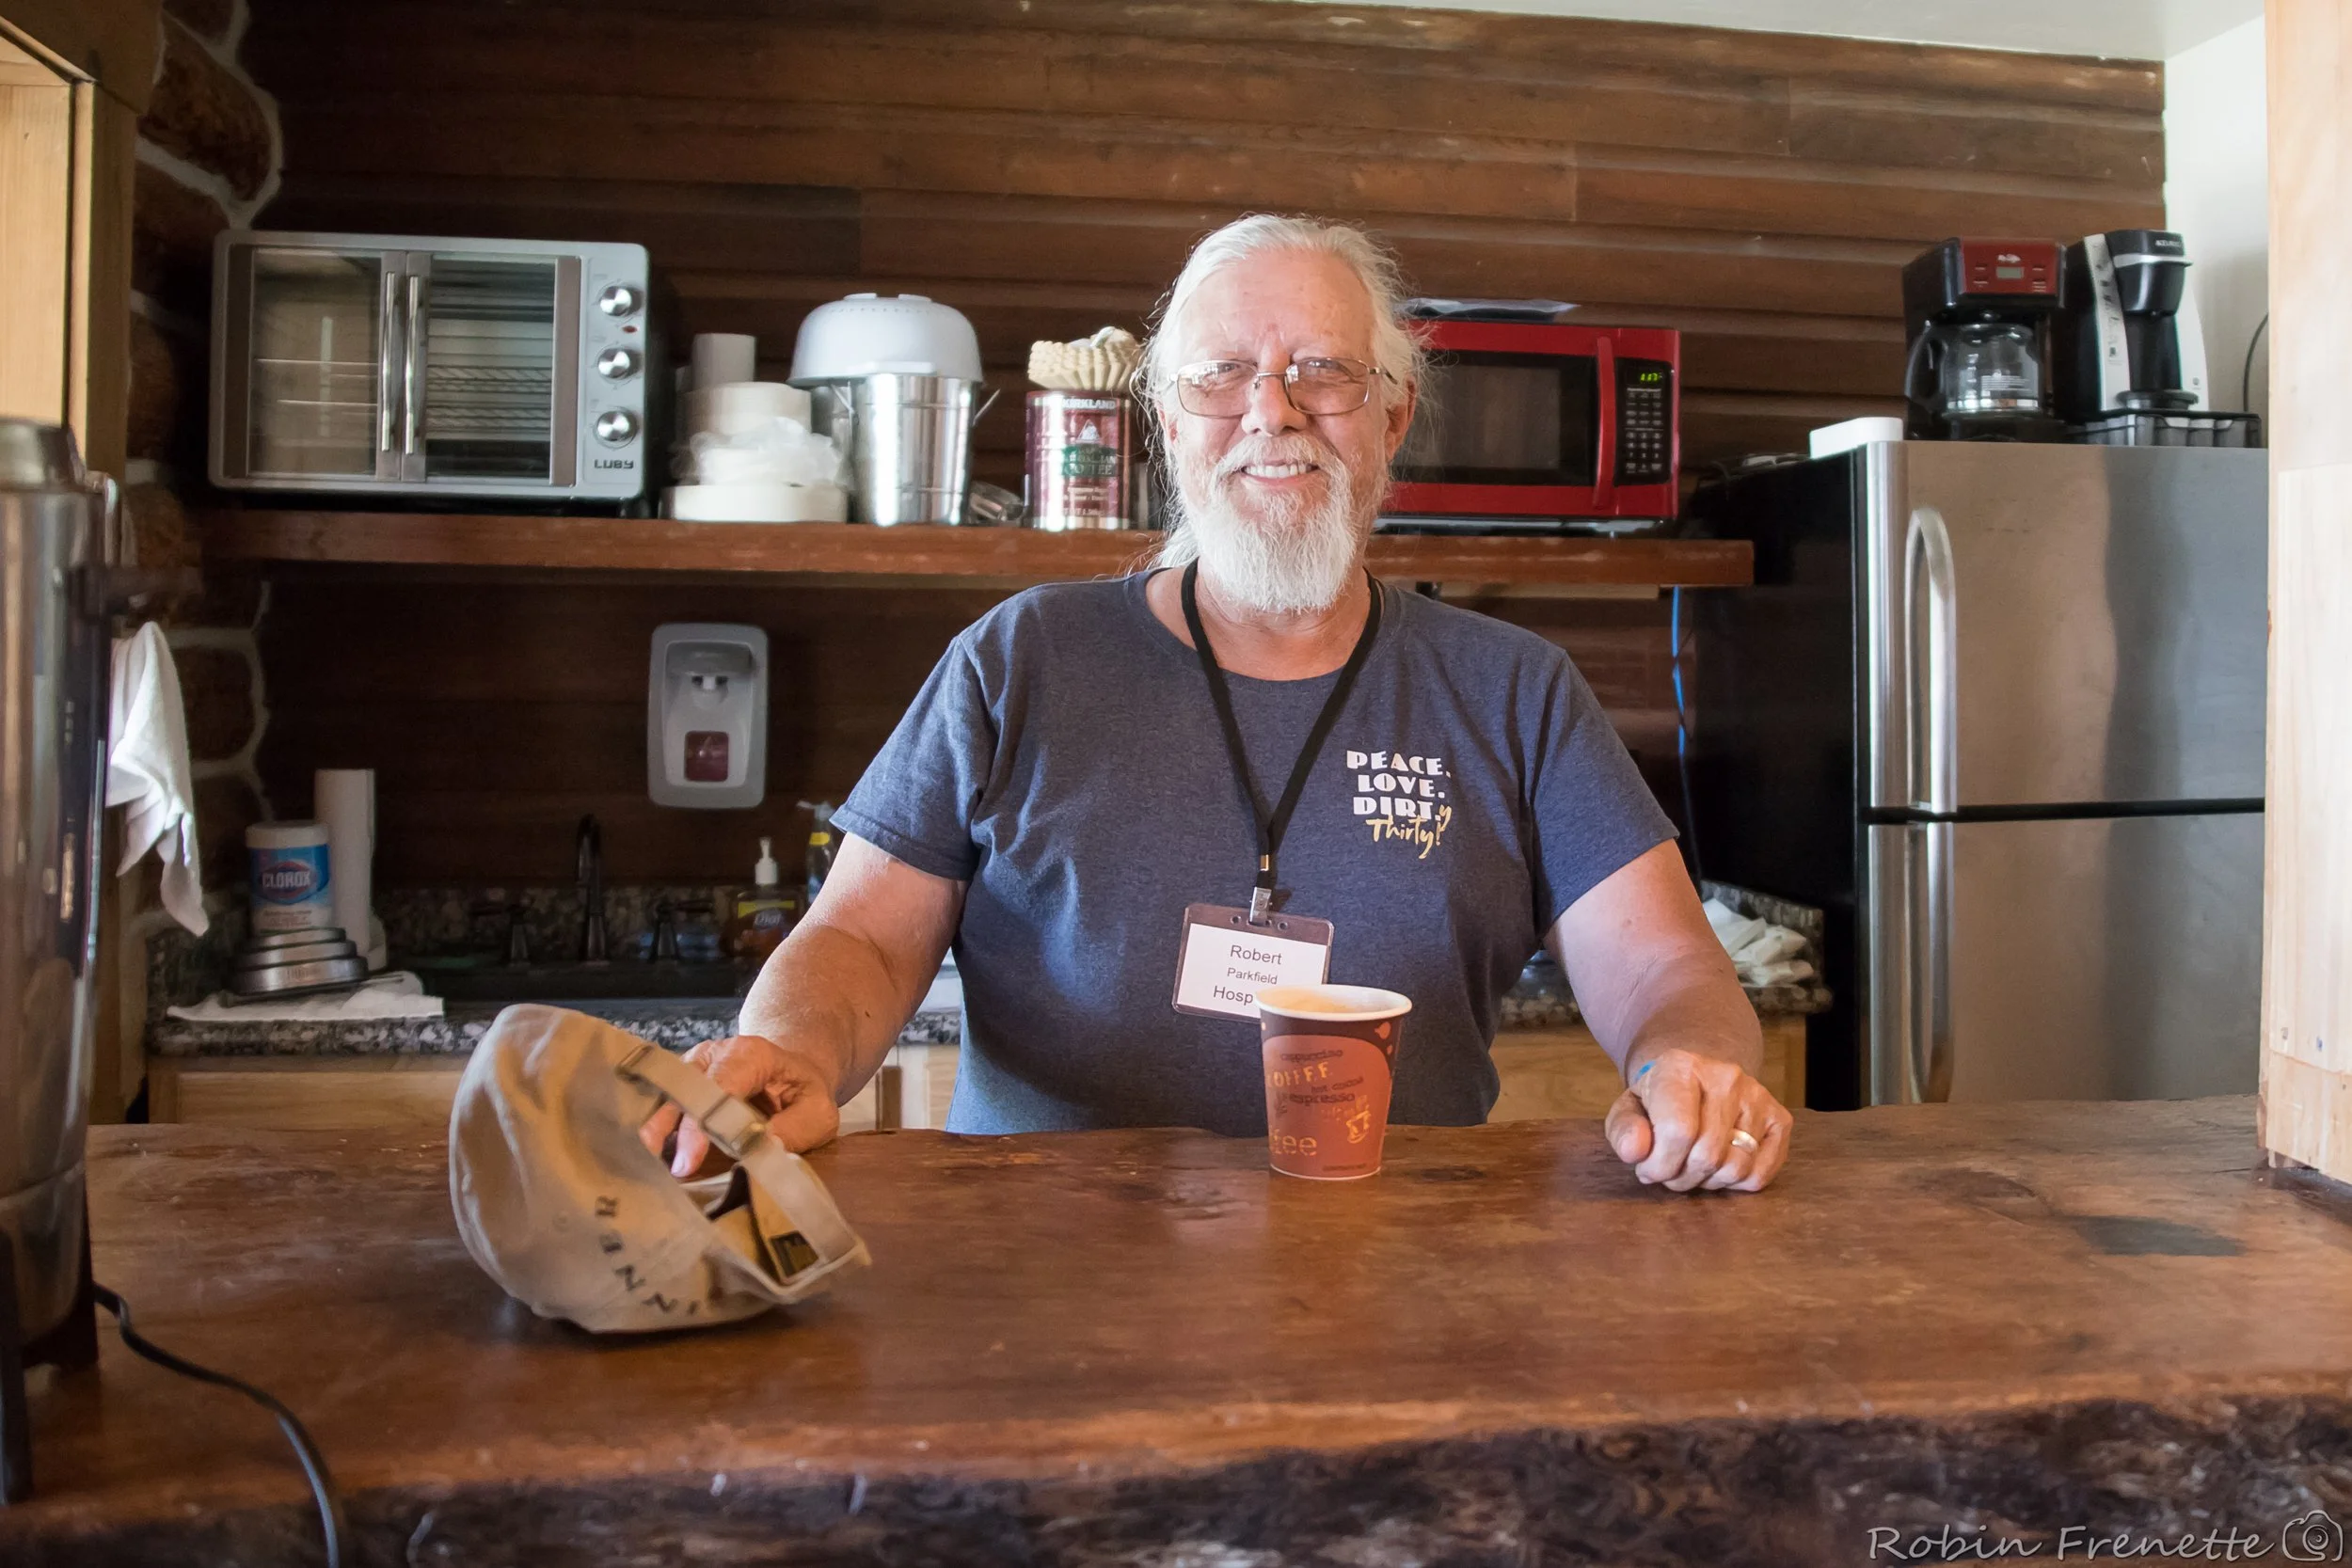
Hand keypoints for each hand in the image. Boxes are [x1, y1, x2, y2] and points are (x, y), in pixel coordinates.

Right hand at [637, 1034, 840, 1177]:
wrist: (791, 1069)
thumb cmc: (803, 1092)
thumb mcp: (818, 1112)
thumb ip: (796, 1129)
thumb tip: (764, 1149)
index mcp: (750, 1055)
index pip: (719, 1087)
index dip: (702, 1125)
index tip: (689, 1161)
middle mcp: (714, 1054)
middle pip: (683, 1088)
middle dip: (665, 1126)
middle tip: (654, 1163)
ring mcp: (693, 1064)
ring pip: (664, 1092)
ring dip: (652, 1126)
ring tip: (640, 1159)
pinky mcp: (681, 1080)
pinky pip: (661, 1099)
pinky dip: (653, 1125)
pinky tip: (643, 1152)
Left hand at [1604, 1046, 1792, 1192]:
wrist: (1696, 1081)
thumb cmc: (1658, 1103)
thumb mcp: (1628, 1111)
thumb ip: (1623, 1131)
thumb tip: (1636, 1151)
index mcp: (1681, 1067)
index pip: (1677, 1131)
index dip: (1660, 1165)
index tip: (1648, 1171)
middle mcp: (1726, 1076)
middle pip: (1707, 1155)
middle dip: (1681, 1177)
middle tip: (1670, 1172)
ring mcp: (1758, 1096)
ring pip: (1736, 1168)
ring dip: (1708, 1182)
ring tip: (1693, 1166)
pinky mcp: (1780, 1118)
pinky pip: (1760, 1174)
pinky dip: (1736, 1184)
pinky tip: (1719, 1166)